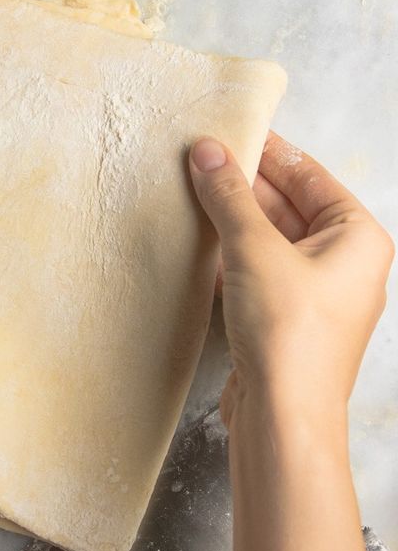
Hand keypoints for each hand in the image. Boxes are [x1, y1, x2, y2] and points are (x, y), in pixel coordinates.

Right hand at [188, 131, 393, 425]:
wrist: (283, 417)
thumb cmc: (289, 337)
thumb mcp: (254, 249)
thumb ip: (230, 196)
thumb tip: (208, 152)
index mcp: (358, 238)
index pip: (309, 176)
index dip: (267, 151)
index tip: (228, 134)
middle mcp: (345, 264)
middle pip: (290, 207)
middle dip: (244, 187)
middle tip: (200, 163)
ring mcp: (317, 296)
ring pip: (271, 242)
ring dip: (233, 222)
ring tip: (192, 196)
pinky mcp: (288, 322)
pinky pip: (260, 273)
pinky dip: (232, 257)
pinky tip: (200, 244)